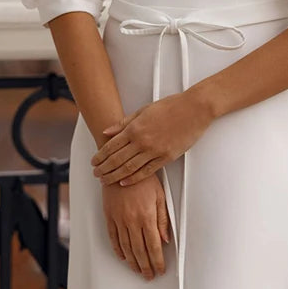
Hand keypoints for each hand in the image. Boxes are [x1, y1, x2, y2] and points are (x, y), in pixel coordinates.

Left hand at [91, 91, 213, 186]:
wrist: (194, 109)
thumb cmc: (171, 106)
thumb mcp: (144, 110)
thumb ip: (124, 122)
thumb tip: (107, 131)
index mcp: (135, 128)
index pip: (111, 146)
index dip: (100, 156)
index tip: (93, 162)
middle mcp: (142, 141)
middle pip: (117, 159)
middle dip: (104, 168)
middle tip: (96, 174)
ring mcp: (154, 151)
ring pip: (129, 168)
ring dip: (114, 176)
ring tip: (105, 180)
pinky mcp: (166, 157)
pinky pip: (147, 172)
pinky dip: (134, 179)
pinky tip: (125, 183)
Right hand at [101, 174, 170, 280]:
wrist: (121, 167)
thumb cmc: (143, 179)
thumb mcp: (160, 196)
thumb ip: (163, 219)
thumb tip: (166, 239)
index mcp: (147, 216)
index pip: (154, 246)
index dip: (157, 261)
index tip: (160, 269)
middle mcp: (132, 221)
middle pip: (140, 251)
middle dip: (145, 266)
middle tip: (149, 275)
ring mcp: (119, 220)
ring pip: (126, 247)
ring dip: (133, 262)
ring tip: (137, 270)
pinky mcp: (109, 217)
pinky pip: (113, 238)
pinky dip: (118, 250)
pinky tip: (123, 257)